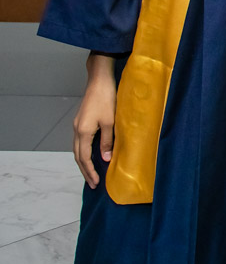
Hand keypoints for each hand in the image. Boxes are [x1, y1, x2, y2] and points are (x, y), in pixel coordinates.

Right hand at [73, 53, 116, 188]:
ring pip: (78, 149)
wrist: (99, 80)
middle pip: (78, 156)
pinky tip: (92, 153)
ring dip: (84, 162)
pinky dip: (85, 151)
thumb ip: (107, 140)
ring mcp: (78, 125)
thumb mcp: (110, 121)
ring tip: (92, 172)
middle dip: (85, 170)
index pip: (84, 158)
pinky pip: (81, 141)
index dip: (90, 171)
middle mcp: (77, 130)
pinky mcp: (82, 120)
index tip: (96, 182)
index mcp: (83, 132)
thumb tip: (106, 158)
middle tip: (93, 183)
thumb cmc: (106, 98)